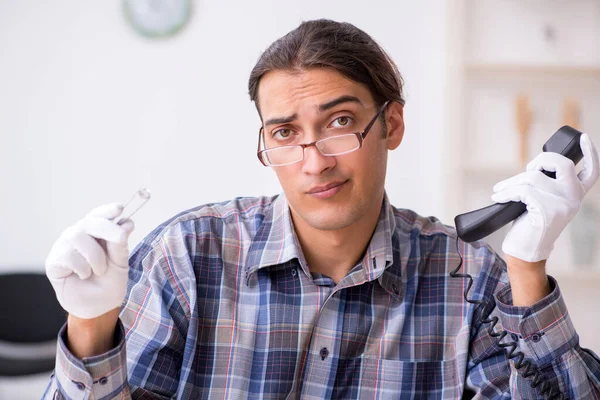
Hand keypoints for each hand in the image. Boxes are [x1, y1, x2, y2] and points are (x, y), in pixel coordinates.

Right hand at [45, 203, 133, 318]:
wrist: (98, 307)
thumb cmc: (109, 283)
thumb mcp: (120, 263)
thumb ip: (120, 244)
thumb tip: (126, 223)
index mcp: (95, 233)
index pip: (99, 215)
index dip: (107, 210)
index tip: (120, 208)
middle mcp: (78, 236)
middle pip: (90, 222)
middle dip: (107, 228)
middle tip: (121, 237)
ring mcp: (64, 246)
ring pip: (78, 236)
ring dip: (96, 256)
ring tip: (99, 270)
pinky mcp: (54, 261)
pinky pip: (69, 255)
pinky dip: (83, 267)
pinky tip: (83, 275)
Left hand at [491, 133, 598, 261]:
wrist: (526, 251)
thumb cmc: (531, 224)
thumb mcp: (543, 201)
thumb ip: (547, 185)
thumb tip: (534, 168)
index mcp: (576, 194)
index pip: (592, 171)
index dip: (590, 153)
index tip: (584, 137)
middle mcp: (574, 197)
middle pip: (561, 163)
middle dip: (537, 162)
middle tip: (524, 173)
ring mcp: (563, 203)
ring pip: (534, 177)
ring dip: (511, 182)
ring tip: (501, 190)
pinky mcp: (548, 210)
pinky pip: (522, 190)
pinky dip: (505, 192)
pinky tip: (498, 197)